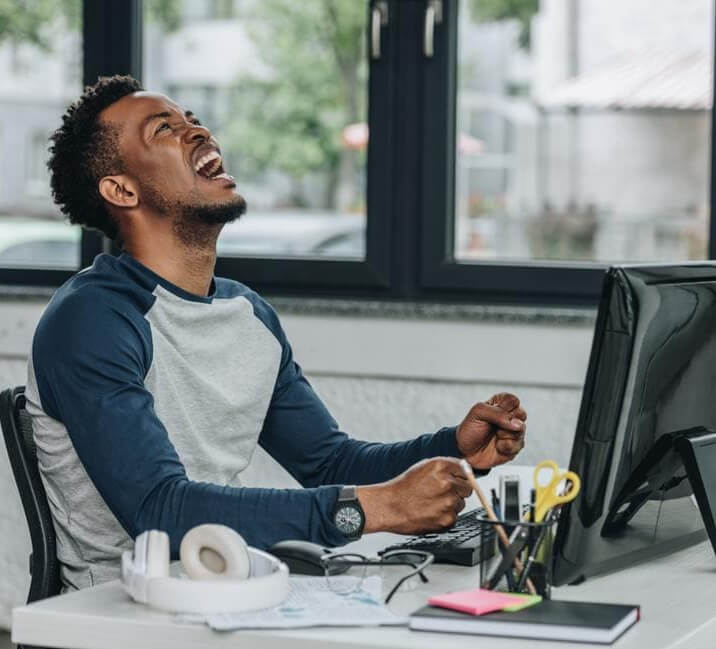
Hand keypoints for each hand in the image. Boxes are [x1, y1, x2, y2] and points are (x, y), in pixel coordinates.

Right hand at [357, 457, 471, 533]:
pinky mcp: (447, 519)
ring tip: (432, 503)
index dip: (458, 477)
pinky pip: (454, 517)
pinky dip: (445, 517)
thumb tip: (464, 470)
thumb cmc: (403, 488)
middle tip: (440, 494)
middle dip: (457, 491)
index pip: (466, 470)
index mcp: (441, 466)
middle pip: (467, 488)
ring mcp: (448, 502)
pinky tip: (431, 513)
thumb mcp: (423, 467)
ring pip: (461, 503)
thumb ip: (445, 467)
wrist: (389, 507)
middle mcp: (447, 483)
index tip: (453, 481)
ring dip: (451, 505)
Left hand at [456, 393, 526, 469]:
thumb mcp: (478, 413)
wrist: (465, 451)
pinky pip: (519, 445)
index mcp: (500, 404)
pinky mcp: (515, 446)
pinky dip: (505, 446)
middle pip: (521, 414)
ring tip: (495, 436)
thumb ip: (497, 413)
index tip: (493, 413)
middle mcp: (509, 417)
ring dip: (504, 434)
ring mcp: (513, 432)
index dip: (505, 408)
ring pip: (521, 429)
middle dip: (507, 421)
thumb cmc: (470, 429)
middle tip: (494, 425)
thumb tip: (517, 423)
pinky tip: (497, 447)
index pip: (513, 400)